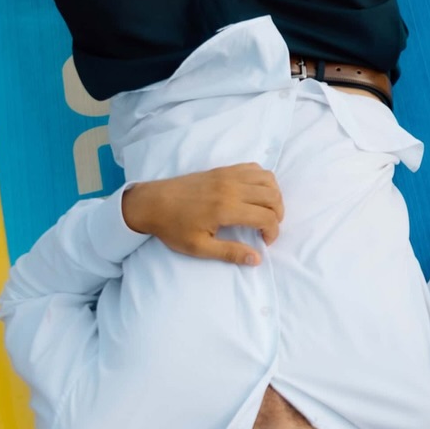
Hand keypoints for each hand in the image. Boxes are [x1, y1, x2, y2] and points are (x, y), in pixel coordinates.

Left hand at [122, 164, 283, 265]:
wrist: (151, 202)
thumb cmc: (173, 227)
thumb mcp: (198, 247)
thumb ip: (229, 252)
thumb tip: (256, 259)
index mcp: (226, 209)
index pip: (266, 217)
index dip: (273, 232)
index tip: (264, 242)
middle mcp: (232, 188)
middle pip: (273, 196)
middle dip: (278, 215)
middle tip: (268, 228)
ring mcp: (228, 175)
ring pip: (268, 179)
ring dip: (274, 196)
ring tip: (266, 210)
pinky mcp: (223, 170)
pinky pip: (254, 168)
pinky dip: (263, 180)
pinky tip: (255, 193)